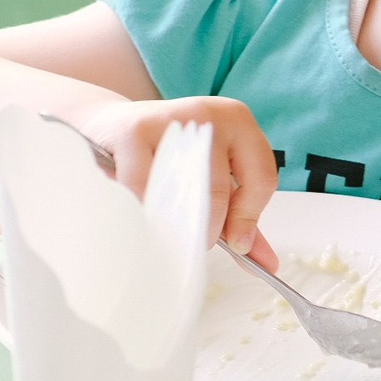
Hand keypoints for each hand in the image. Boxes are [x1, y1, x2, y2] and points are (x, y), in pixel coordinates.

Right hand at [79, 95, 278, 265]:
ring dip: (175, 224)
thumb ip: (242, 219)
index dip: (249, 218)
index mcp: (238, 121)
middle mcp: (209, 116)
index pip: (261, 177)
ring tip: (167, 232)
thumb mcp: (214, 180)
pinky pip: (144, 187)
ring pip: (183, 190)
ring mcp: (171, 120)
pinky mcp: (133, 131)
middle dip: (208, 229)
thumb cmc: (171, 157)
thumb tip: (268, 264)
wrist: (111, 127)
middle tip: (193, 243)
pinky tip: (141, 215)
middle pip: (220, 190)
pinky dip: (144, 210)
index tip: (238, 245)